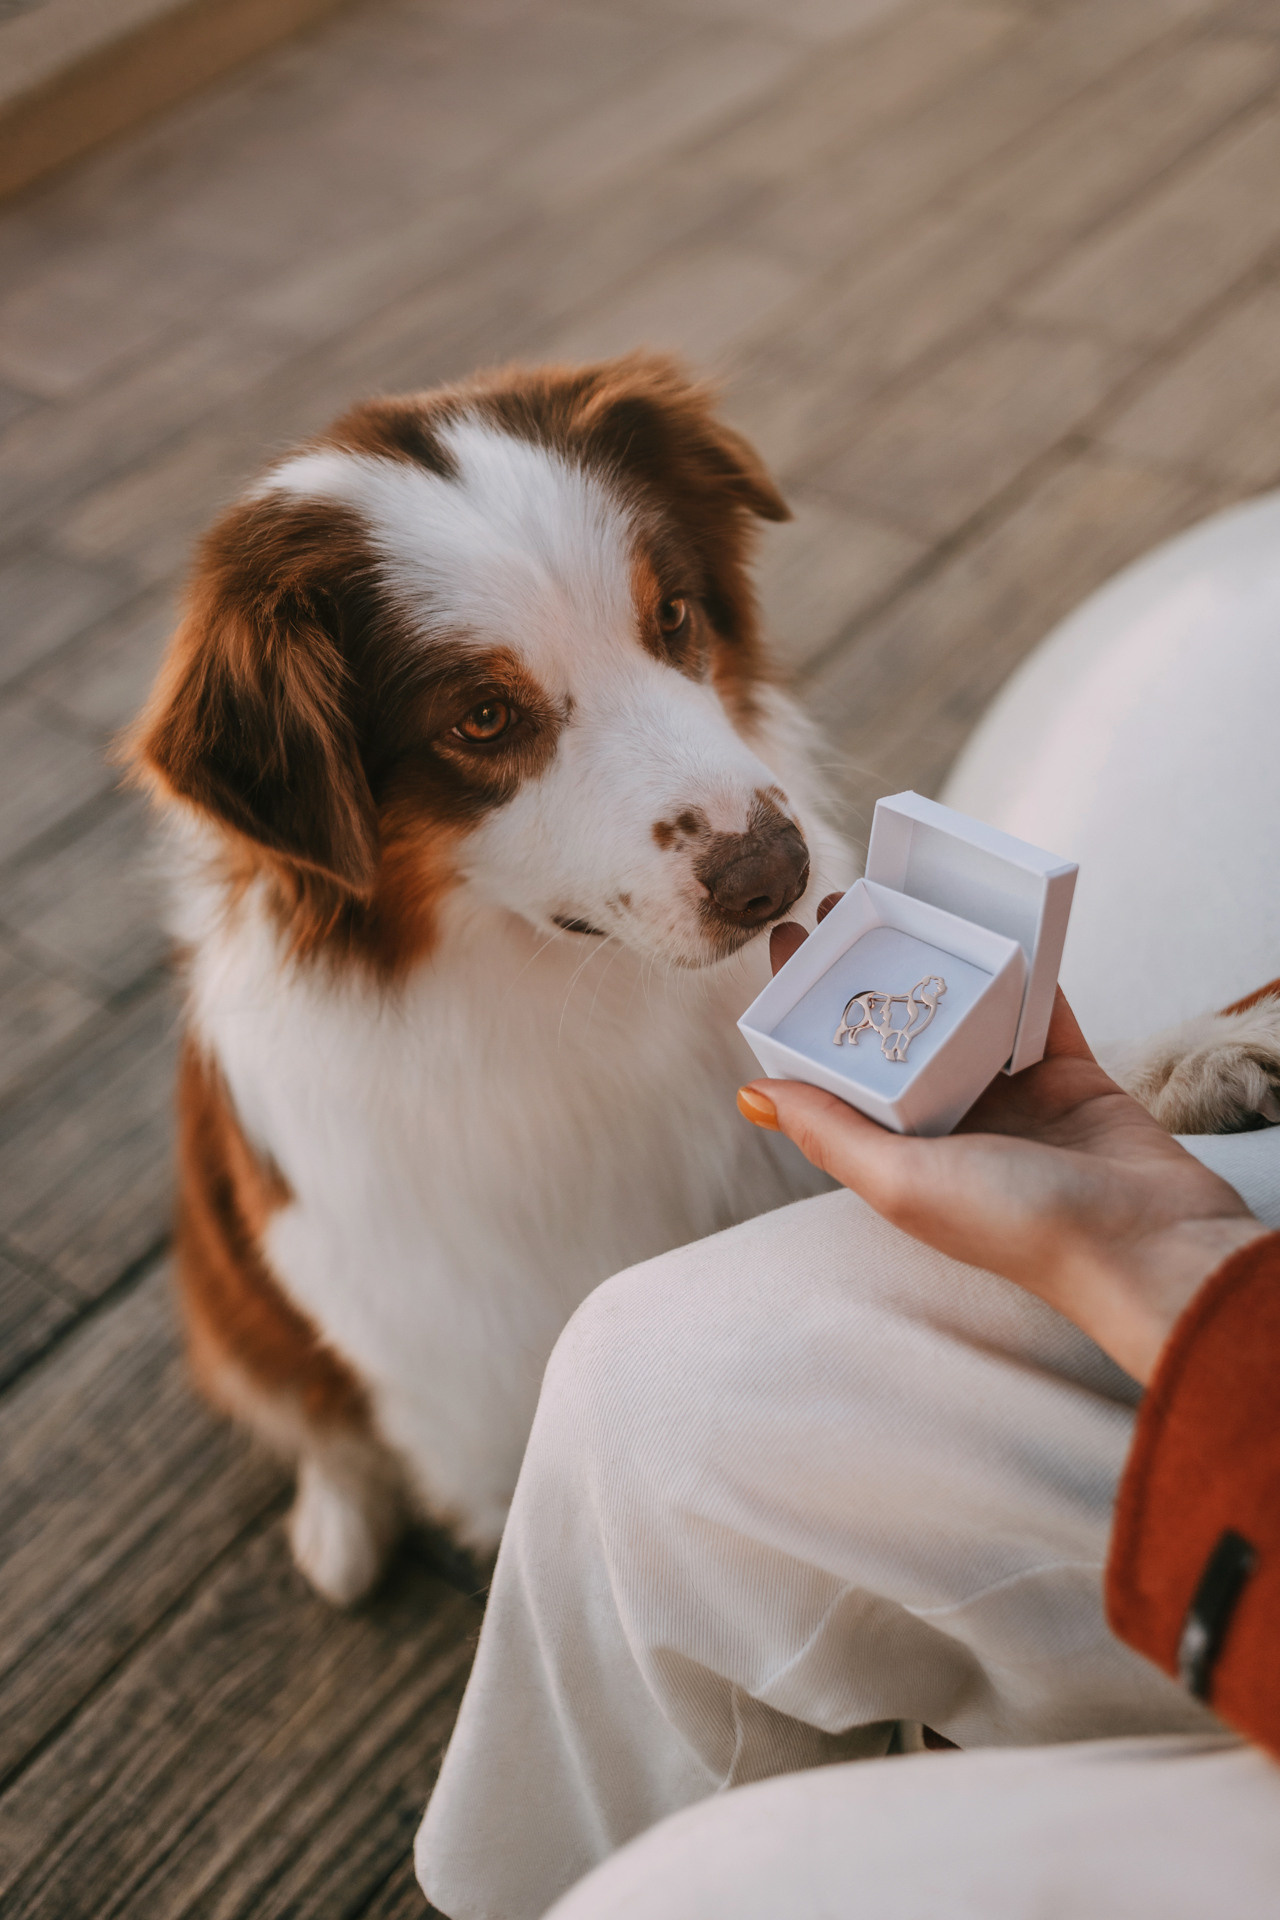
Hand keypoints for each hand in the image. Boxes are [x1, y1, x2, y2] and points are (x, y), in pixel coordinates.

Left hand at [738, 899, 1266, 1382]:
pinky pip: (1037, 1002)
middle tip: (841, 903)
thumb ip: (830, 1132)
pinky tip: (994, 916)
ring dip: (939, 957)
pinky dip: (1022, 962)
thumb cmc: (1016, 1225)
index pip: (842, 1070)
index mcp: (903, 1150)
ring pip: (965, 1008)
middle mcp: (951, 1119)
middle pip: (900, 1030)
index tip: (788, 945)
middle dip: (869, 970)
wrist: (1145, 1242)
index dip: (810, 1011)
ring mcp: (1012, 1091)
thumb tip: (750, 1094)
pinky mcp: (1070, 1069)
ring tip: (905, 894)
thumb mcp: (903, 1181)